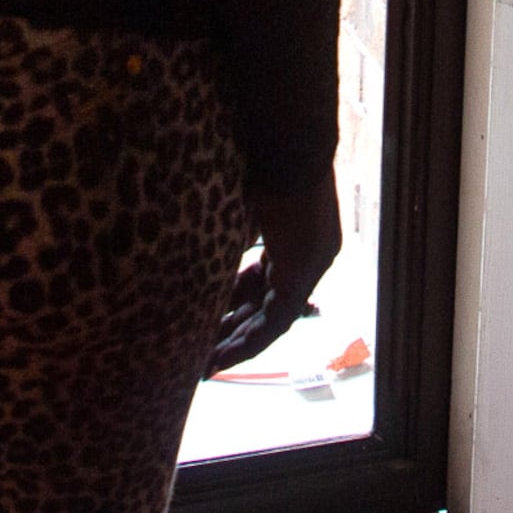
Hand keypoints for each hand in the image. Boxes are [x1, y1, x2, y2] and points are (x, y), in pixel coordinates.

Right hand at [209, 178, 342, 373]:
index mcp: (296, 238)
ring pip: (272, 322)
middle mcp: (310, 259)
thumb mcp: (243, 203)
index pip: (266, 281)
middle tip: (206, 353)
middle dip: (235, 331)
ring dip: (238, 344)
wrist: (286, 147)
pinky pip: (275, 323)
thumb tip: (202, 252)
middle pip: (269, 306)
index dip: (238, 303)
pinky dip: (249, 342)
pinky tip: (223, 356)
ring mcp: (309, 269)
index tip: (213, 319)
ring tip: (209, 365)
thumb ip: (233, 234)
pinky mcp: (301, 277)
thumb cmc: (263, 162)